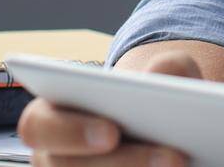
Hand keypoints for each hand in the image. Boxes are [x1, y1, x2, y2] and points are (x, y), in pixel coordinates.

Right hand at [18, 43, 198, 166]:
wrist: (164, 128)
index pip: (38, 125)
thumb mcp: (166, 75)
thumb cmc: (154, 98)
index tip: (113, 133)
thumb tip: (161, 74)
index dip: (70, 132)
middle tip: (173, 158)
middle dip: (125, 164)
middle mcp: (54, 158)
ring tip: (185, 165)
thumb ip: (168, 67)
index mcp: (53, 115)